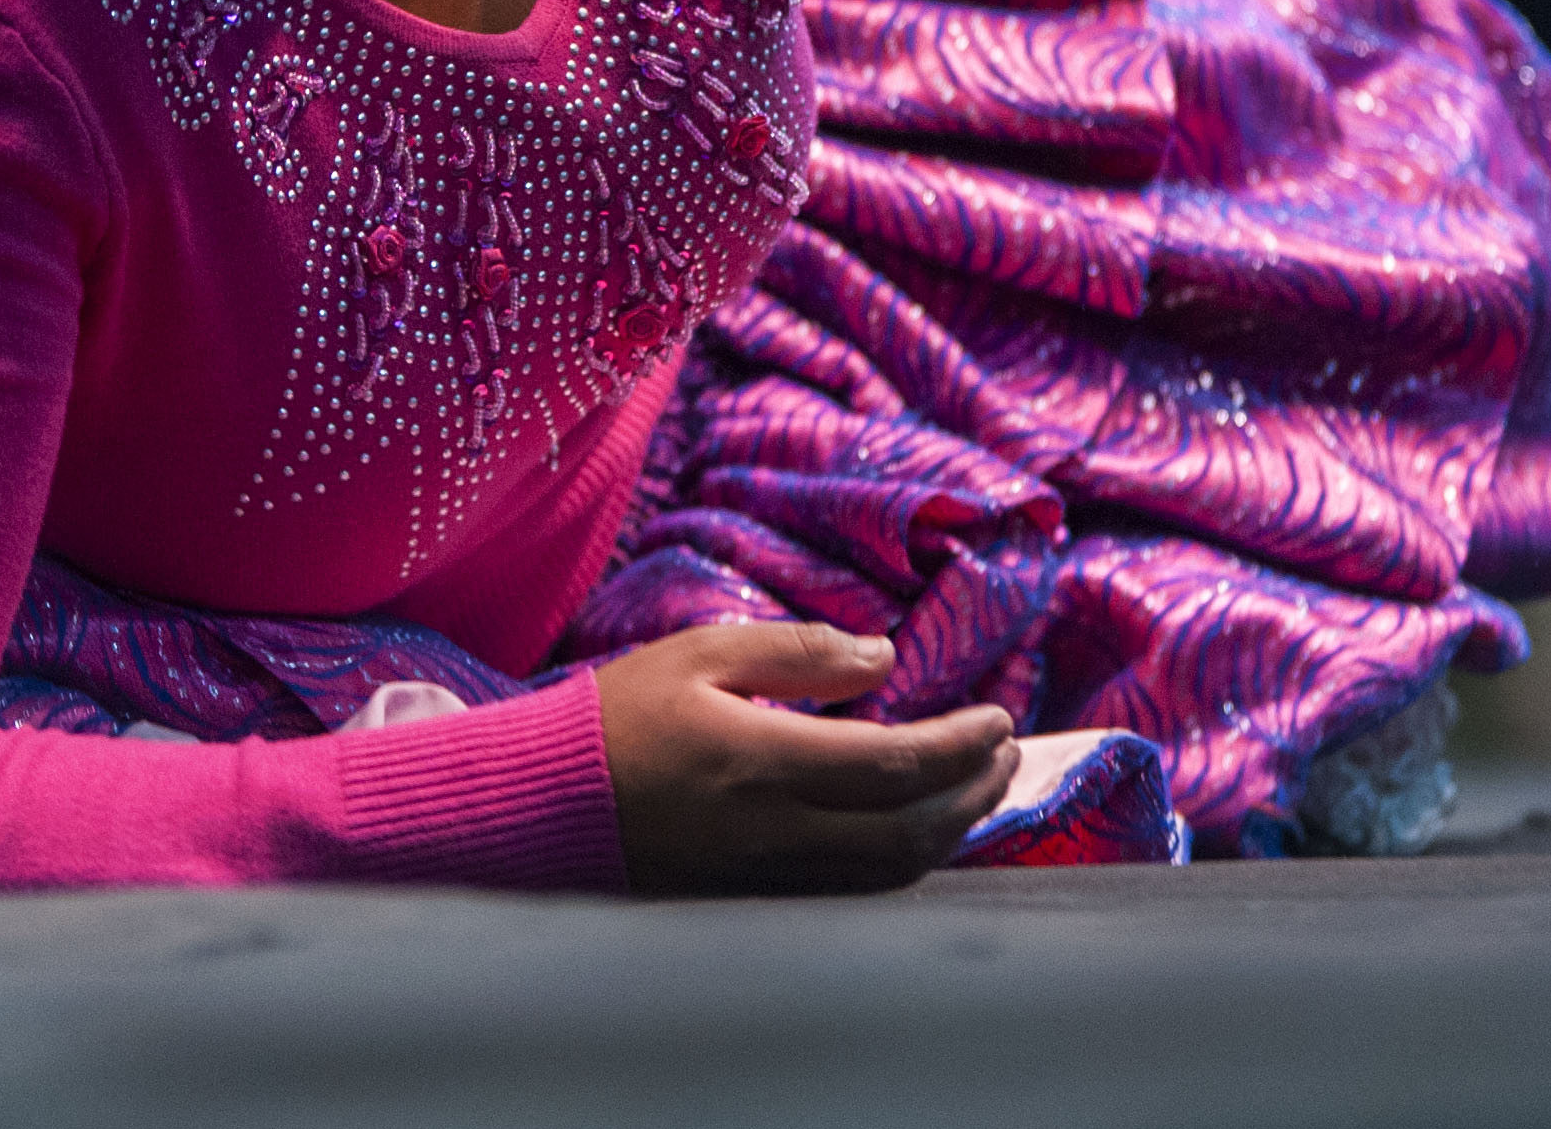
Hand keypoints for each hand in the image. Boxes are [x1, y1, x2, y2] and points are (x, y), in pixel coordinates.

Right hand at [597, 620, 1016, 895]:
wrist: (543, 804)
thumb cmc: (619, 716)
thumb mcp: (700, 653)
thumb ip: (797, 652)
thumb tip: (883, 657)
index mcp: (762, 763)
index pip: (896, 764)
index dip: (961, 744)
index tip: (998, 717)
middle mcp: (774, 832)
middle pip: (910, 830)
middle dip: (973, 792)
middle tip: (1007, 752)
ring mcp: (767, 875)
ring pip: (889, 871)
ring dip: (950, 831)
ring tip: (978, 788)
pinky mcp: (755, 898)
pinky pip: (854, 889)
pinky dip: (904, 859)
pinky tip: (916, 826)